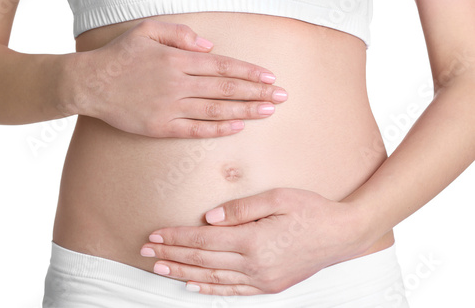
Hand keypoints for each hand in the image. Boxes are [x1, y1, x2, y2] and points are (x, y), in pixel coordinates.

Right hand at [69, 19, 287, 136]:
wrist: (90, 83)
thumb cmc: (120, 56)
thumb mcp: (146, 30)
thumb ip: (179, 33)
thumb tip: (209, 46)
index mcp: (176, 59)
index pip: (222, 66)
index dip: (248, 73)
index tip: (270, 77)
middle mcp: (178, 83)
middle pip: (225, 89)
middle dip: (257, 92)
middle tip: (281, 96)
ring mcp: (170, 107)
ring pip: (215, 110)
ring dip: (245, 111)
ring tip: (268, 111)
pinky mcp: (161, 127)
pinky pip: (195, 129)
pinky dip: (218, 129)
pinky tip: (238, 128)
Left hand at [140, 188, 369, 294]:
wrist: (343, 235)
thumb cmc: (311, 210)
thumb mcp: (278, 198)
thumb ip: (240, 208)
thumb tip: (208, 218)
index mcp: (253, 241)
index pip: (203, 240)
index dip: (176, 237)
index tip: (155, 234)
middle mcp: (254, 265)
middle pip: (202, 260)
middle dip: (170, 255)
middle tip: (145, 251)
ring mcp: (261, 279)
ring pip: (211, 278)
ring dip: (182, 273)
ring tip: (159, 269)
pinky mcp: (270, 286)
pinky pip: (232, 291)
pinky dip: (209, 289)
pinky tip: (194, 286)